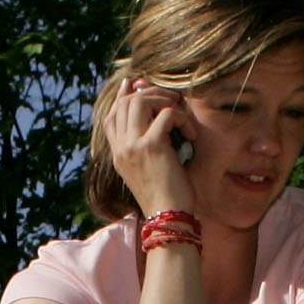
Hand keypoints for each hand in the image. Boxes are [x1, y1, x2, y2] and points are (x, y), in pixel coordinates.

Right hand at [100, 78, 196, 215]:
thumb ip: (149, 146)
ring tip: (180, 112)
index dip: (123, 96)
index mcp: (118, 154)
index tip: (135, 84)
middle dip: (151, 93)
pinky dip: (182, 117)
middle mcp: (121, 148)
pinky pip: (166, 113)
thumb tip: (160, 120)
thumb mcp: (150, 170)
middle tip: (172, 99)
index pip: (111, 115)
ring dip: (164, 100)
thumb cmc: (166, 198)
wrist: (168, 218)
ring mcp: (133, 146)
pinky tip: (191, 134)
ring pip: (141, 101)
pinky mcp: (152, 146)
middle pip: (127, 102)